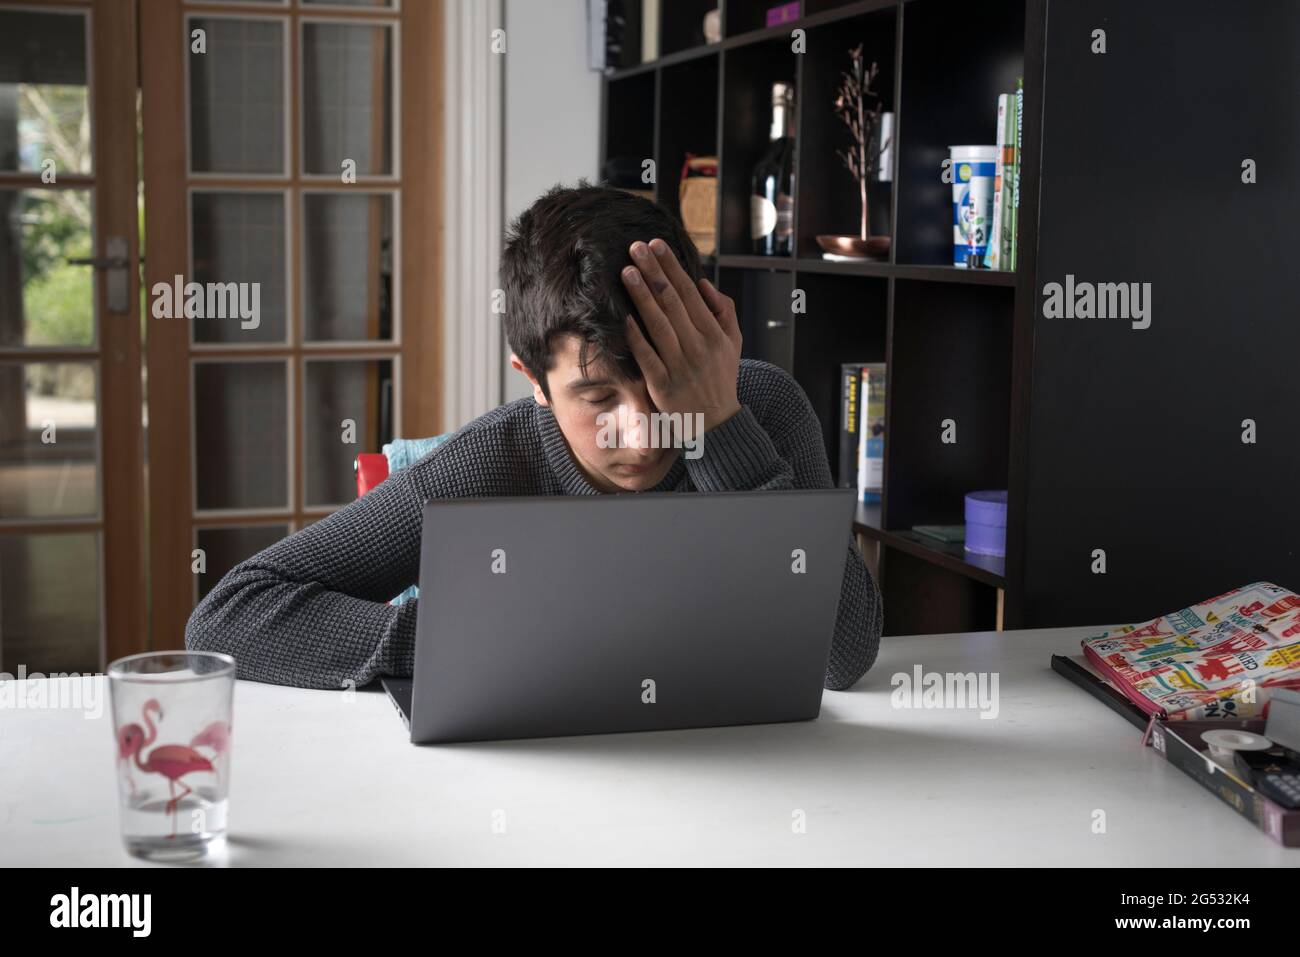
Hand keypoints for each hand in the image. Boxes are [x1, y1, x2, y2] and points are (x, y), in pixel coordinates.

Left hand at [621, 238, 742, 431]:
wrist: (717, 423)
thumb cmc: (720, 378)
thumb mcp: (733, 343)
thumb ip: (723, 311)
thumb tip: (703, 283)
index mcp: (713, 333)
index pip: (689, 293)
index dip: (671, 267)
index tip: (655, 245)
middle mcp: (698, 346)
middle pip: (672, 303)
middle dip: (653, 272)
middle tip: (635, 248)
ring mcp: (680, 366)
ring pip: (658, 325)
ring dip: (641, 296)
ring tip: (626, 272)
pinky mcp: (663, 386)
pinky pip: (647, 357)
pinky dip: (636, 338)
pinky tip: (624, 318)